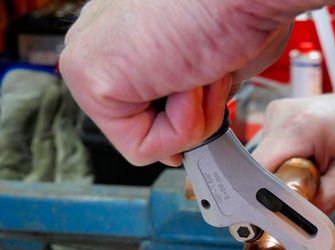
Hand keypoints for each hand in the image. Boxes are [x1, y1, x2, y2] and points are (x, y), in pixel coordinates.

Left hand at [59, 0, 303, 165]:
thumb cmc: (243, 11)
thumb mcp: (218, 63)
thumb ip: (195, 92)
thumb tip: (198, 118)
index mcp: (127, 30)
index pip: (145, 103)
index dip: (185, 116)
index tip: (206, 88)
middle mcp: (99, 40)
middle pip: (143, 125)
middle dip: (192, 117)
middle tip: (209, 73)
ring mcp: (88, 58)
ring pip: (144, 140)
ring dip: (194, 119)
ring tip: (202, 69)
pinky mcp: (89, 80)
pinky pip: (141, 148)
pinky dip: (184, 127)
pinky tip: (188, 77)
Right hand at [252, 89, 334, 212]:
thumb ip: (319, 204)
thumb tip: (293, 224)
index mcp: (297, 127)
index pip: (259, 170)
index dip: (263, 196)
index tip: (275, 214)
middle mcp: (280, 115)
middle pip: (258, 167)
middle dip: (277, 186)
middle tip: (309, 188)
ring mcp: (276, 114)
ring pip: (262, 161)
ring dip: (281, 175)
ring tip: (313, 169)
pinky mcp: (277, 118)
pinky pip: (270, 152)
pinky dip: (284, 163)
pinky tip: (308, 160)